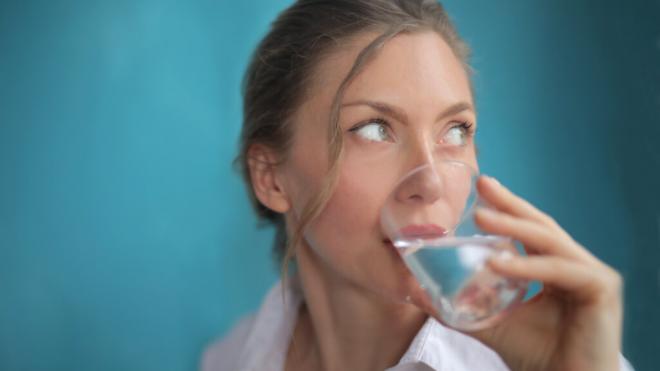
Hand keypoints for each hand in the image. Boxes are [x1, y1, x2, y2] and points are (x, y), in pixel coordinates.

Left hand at [467, 176, 622, 370]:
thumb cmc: (535, 355)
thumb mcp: (491, 323)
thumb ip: (459, 307)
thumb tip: (417, 292)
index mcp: (555, 268)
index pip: (529, 231)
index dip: (507, 207)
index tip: (481, 187)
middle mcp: (575, 265)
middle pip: (540, 226)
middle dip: (510, 204)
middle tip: (483, 185)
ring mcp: (591, 274)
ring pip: (548, 242)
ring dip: (513, 227)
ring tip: (481, 216)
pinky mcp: (601, 287)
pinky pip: (557, 270)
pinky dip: (526, 266)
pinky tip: (497, 263)